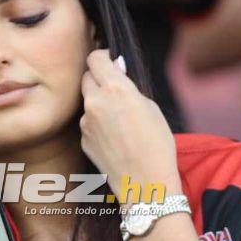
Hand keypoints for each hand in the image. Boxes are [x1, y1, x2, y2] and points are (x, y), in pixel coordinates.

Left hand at [80, 49, 180, 205]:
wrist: (145, 182)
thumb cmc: (157, 145)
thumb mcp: (151, 107)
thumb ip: (129, 87)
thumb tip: (117, 71)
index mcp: (115, 89)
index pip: (95, 58)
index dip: (103, 57)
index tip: (109, 62)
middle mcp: (95, 102)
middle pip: (86, 77)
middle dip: (98, 79)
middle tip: (113, 88)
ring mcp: (85, 122)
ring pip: (88, 102)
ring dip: (99, 104)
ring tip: (121, 122)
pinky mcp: (83, 139)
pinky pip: (88, 124)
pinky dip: (98, 125)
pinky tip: (116, 139)